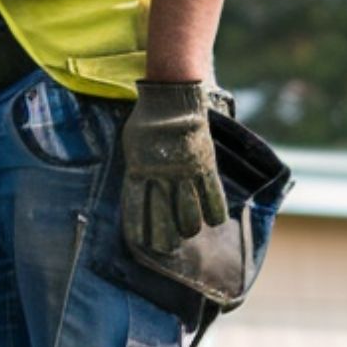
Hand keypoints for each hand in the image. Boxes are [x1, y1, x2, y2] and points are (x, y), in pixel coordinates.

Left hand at [121, 80, 226, 258]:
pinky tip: (214, 222)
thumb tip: (137, 190)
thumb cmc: (147, 121)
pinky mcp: (204, 165)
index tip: (142, 245)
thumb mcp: (131, 146)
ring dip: (189, 228)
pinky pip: (213, 195)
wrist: (172, 98)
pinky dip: (215, 212)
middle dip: (165, 238)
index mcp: (138, 170)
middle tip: (168, 248)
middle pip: (163, 217)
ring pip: (189, 212)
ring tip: (190, 233)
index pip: (136, 208)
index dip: (139, 229)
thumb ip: (136, 170)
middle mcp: (161, 175)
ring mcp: (184, 172)